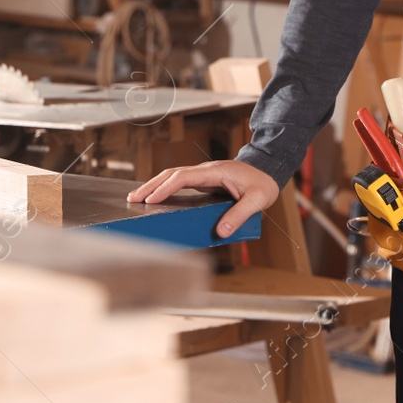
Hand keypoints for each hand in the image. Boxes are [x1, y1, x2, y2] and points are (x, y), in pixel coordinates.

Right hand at [126, 159, 278, 238]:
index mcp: (215, 172)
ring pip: (173, 176)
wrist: (270, 170)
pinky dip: (165, 188)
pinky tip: (156, 197)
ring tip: (137, 198)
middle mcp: (206, 170)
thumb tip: (221, 232)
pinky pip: (180, 182)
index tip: (151, 199)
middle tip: (133, 199)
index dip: (165, 188)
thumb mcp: (257, 200)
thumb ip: (240, 215)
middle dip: (151, 186)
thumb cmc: (263, 184)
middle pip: (172, 174)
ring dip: (155, 186)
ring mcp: (204, 175)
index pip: (183, 177)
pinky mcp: (205, 181)